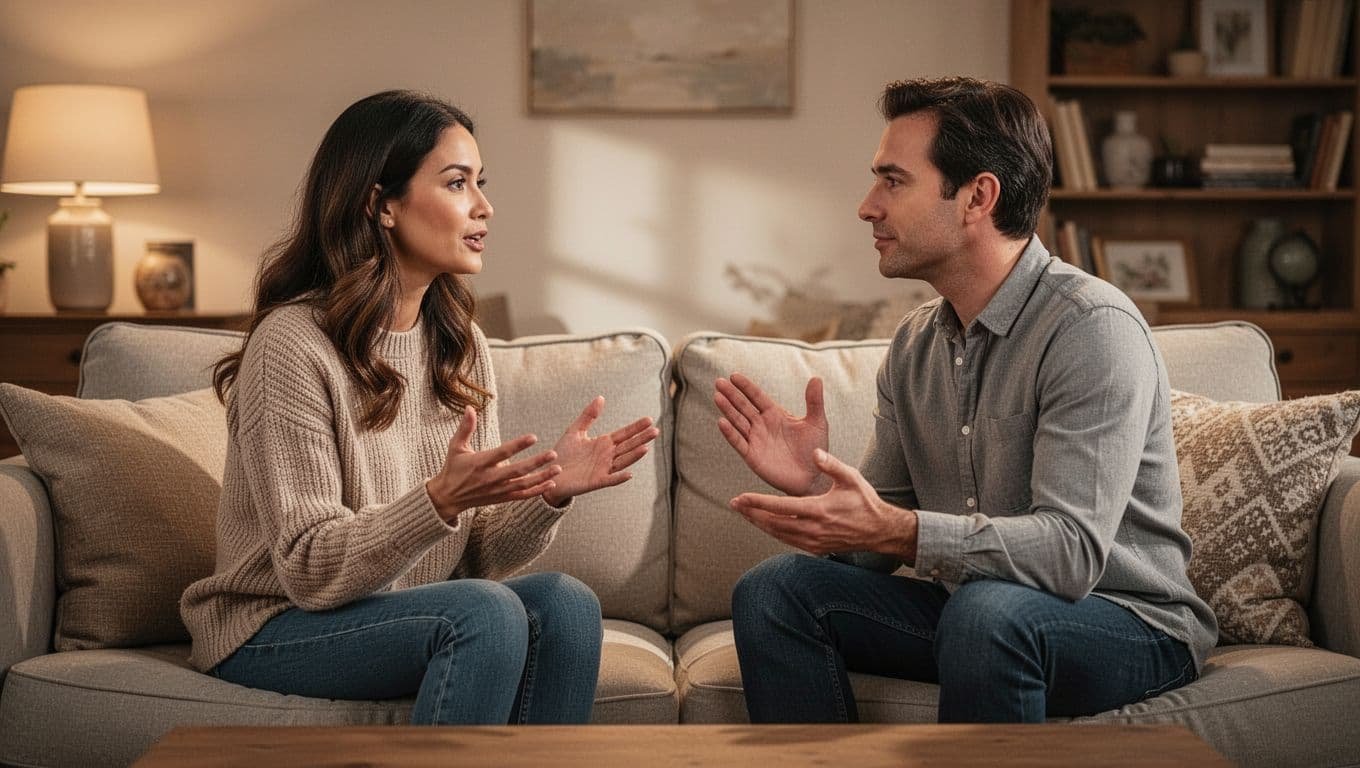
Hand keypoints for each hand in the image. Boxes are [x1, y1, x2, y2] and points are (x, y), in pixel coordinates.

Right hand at [426, 406, 561, 521]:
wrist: (448, 498)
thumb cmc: (453, 468)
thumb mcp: (455, 447)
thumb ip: (465, 428)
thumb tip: (470, 407)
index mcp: (480, 463)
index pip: (502, 452)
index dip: (518, 445)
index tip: (533, 437)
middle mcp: (490, 478)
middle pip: (517, 470)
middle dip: (537, 462)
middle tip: (553, 454)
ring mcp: (498, 490)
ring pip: (523, 484)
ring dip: (542, 477)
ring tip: (558, 468)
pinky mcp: (502, 498)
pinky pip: (522, 496)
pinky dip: (537, 491)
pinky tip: (552, 484)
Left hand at [543, 396, 659, 506]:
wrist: (551, 473)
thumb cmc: (563, 453)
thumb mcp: (575, 431)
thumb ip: (588, 416)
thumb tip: (601, 397)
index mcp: (603, 443)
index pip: (624, 434)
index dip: (636, 427)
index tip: (649, 419)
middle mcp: (607, 456)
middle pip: (628, 446)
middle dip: (641, 438)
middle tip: (656, 430)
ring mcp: (603, 469)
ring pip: (623, 461)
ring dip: (634, 456)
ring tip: (645, 448)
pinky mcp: (596, 482)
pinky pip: (610, 479)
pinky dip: (619, 477)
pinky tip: (630, 474)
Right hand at [715, 373, 828, 495]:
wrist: (813, 477)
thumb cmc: (815, 449)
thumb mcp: (817, 422)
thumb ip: (814, 401)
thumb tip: (816, 378)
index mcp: (775, 414)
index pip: (757, 397)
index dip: (746, 386)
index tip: (734, 376)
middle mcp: (762, 425)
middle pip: (743, 406)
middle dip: (731, 394)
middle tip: (719, 382)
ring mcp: (756, 440)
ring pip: (738, 422)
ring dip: (727, 409)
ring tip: (717, 397)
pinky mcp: (752, 456)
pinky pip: (738, 442)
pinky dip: (730, 433)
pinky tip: (721, 422)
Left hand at [730, 449, 916, 561]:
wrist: (880, 531)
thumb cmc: (865, 501)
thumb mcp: (851, 478)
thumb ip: (831, 465)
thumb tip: (814, 453)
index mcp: (819, 510)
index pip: (780, 507)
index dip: (757, 503)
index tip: (740, 497)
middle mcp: (813, 529)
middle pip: (773, 523)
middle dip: (752, 514)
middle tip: (735, 505)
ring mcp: (814, 541)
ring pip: (778, 534)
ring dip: (760, 524)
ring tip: (744, 514)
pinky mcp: (816, 549)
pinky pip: (788, 541)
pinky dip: (774, 532)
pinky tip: (765, 525)